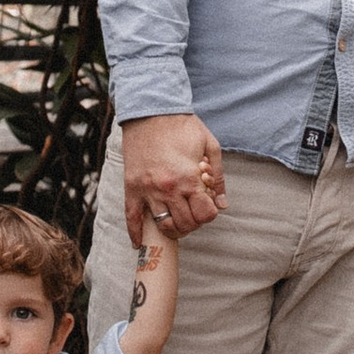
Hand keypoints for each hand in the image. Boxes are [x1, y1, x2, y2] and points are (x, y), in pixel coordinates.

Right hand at [123, 112, 225, 243]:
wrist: (151, 111)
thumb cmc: (183, 126)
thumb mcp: (210, 146)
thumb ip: (218, 177)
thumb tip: (222, 204)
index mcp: (188, 178)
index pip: (204, 215)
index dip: (209, 214)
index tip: (207, 206)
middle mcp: (167, 188)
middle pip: (185, 224)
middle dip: (193, 223)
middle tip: (193, 213)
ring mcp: (147, 190)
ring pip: (162, 225)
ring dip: (172, 229)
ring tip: (175, 220)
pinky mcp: (131, 187)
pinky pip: (131, 218)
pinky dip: (136, 234)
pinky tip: (141, 242)